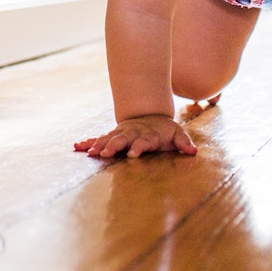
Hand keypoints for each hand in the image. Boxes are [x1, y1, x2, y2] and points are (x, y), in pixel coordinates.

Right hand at [74, 114, 197, 158]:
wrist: (150, 116)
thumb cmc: (165, 130)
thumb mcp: (177, 134)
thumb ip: (184, 142)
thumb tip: (193, 151)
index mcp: (148, 134)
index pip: (143, 141)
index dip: (138, 147)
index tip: (132, 154)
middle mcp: (132, 133)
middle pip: (122, 139)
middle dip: (114, 146)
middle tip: (105, 154)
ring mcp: (121, 133)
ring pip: (109, 138)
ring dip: (99, 145)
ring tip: (90, 152)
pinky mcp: (113, 135)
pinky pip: (99, 138)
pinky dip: (89, 142)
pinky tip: (78, 147)